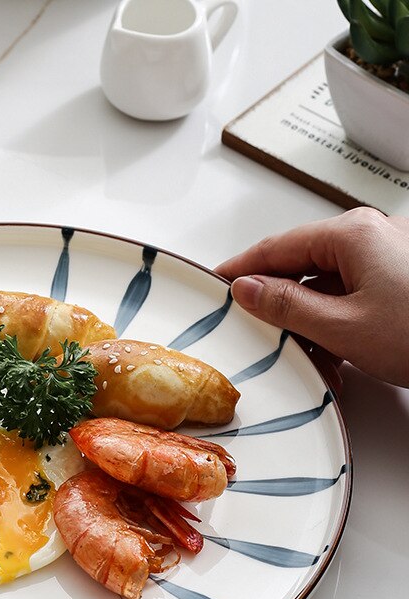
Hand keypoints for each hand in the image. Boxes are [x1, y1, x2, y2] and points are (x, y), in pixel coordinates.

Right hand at [215, 207, 408, 387]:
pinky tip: (333, 358)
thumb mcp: (344, 327)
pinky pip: (352, 298)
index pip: (276, 248)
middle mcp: (372, 237)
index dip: (240, 269)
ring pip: (327, 288)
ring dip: (310, 325)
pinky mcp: (401, 281)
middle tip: (251, 330)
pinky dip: (337, 326)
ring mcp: (389, 258)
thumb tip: (248, 289)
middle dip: (279, 307)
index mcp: (354, 234)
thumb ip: (287, 306)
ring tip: (302, 359)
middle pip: (302, 268)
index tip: (214, 285)